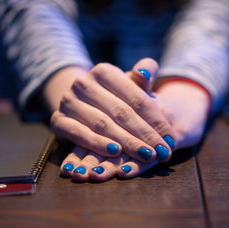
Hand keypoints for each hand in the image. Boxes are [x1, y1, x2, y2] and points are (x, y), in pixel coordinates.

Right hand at [60, 80, 209, 181]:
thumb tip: (146, 70)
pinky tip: (115, 153)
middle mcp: (83, 83)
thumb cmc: (114, 97)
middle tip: (163, 152)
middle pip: (121, 112)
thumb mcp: (130, 85)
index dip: (156, 120)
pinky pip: (78, 134)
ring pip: (102, 124)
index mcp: (104, 71)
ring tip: (146, 155)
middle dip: (145, 135)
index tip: (172, 138)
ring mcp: (67, 101)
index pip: (136, 98)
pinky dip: (97, 144)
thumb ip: (143, 75)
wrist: (82, 104)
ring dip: (126, 142)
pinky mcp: (57, 120)